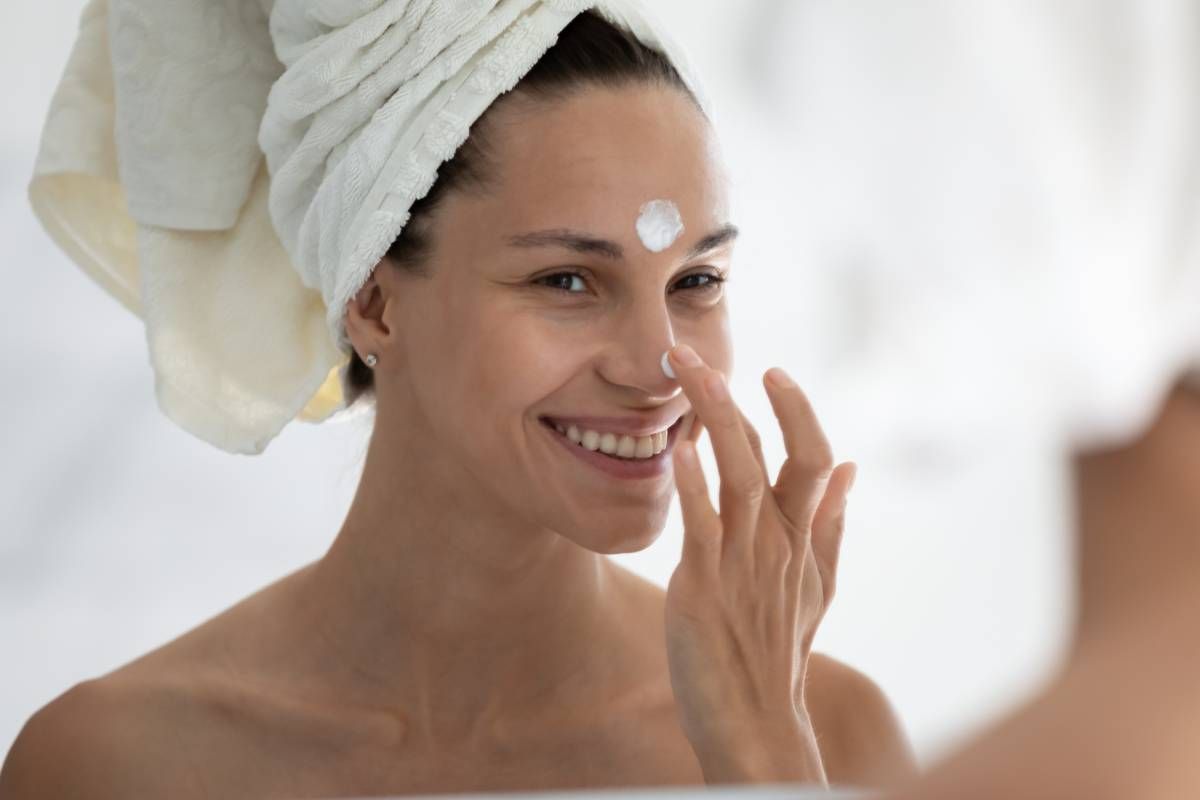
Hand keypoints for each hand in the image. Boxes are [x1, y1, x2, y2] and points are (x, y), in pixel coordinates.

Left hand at [662, 343, 856, 784]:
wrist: (757, 722)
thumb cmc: (779, 650)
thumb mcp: (820, 584)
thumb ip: (833, 523)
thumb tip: (854, 467)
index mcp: (804, 537)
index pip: (815, 457)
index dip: (796, 411)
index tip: (775, 372)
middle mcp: (778, 541)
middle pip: (768, 452)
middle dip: (734, 395)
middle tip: (691, 350)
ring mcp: (744, 561)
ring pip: (737, 473)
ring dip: (713, 418)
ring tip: (688, 374)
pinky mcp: (705, 585)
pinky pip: (702, 524)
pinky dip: (692, 484)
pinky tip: (677, 450)